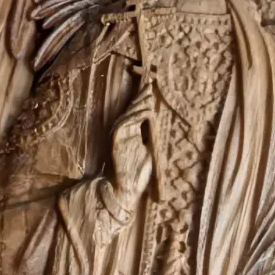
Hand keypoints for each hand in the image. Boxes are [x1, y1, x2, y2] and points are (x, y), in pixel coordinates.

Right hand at [111, 81, 154, 204]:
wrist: (127, 190)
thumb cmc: (139, 174)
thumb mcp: (151, 151)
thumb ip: (151, 137)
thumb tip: (158, 122)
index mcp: (132, 133)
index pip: (137, 112)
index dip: (144, 100)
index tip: (152, 88)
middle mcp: (124, 132)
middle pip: (132, 110)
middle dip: (141, 97)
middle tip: (150, 84)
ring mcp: (119, 136)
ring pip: (128, 114)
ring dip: (139, 104)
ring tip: (150, 95)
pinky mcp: (116, 141)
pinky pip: (125, 124)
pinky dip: (135, 116)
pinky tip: (146, 112)